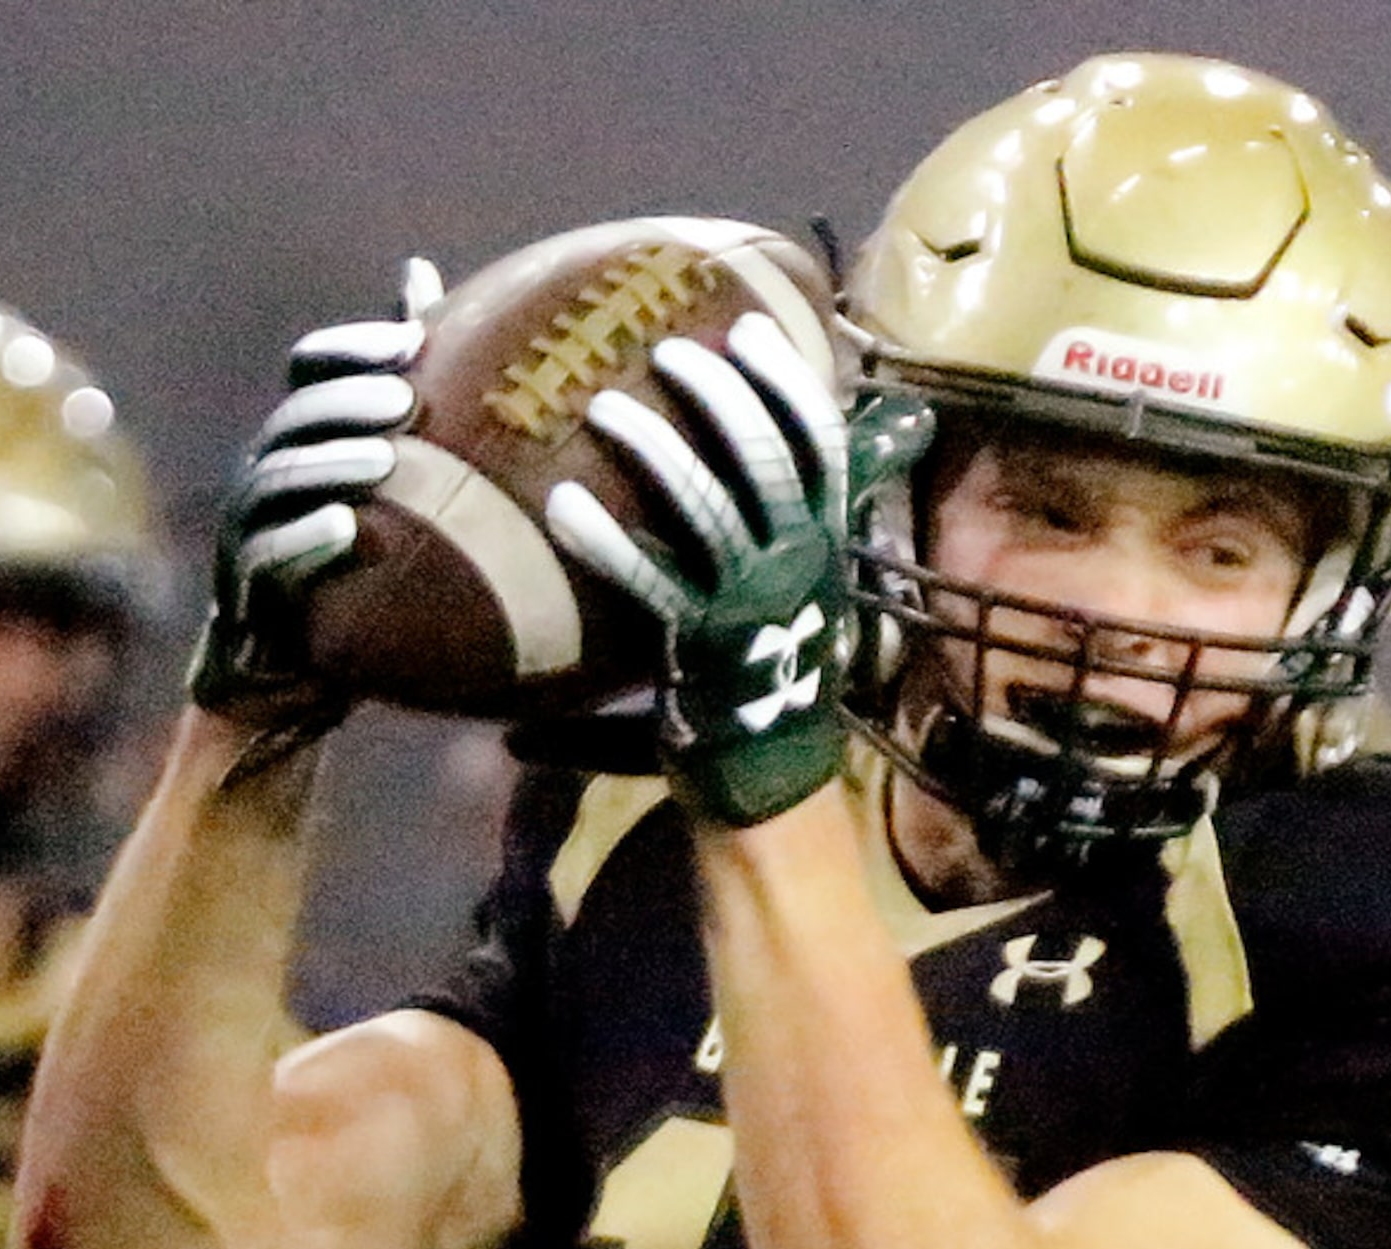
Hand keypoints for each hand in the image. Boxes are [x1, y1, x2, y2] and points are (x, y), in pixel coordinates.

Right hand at [188, 256, 444, 739]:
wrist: (305, 662)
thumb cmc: (362, 562)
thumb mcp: (398, 480)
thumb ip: (406, 389)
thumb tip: (418, 268)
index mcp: (299, 436)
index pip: (311, 369)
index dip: (353, 349)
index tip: (414, 343)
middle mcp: (264, 470)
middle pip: (296, 418)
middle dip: (348, 402)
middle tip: (407, 400)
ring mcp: (248, 527)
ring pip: (278, 479)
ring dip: (331, 465)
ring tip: (387, 461)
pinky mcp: (247, 587)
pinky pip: (269, 557)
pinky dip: (306, 540)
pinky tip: (348, 530)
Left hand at [544, 312, 847, 825]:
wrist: (771, 779)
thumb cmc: (773, 671)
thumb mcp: (802, 592)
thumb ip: (789, 526)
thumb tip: (781, 468)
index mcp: (826, 543)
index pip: (822, 447)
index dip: (789, 385)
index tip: (749, 327)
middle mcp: (799, 565)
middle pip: (766, 460)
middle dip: (720, 398)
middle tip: (668, 351)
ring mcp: (752, 605)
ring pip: (710, 510)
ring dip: (659, 451)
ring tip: (607, 408)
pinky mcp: (701, 647)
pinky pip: (649, 582)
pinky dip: (605, 542)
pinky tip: (563, 505)